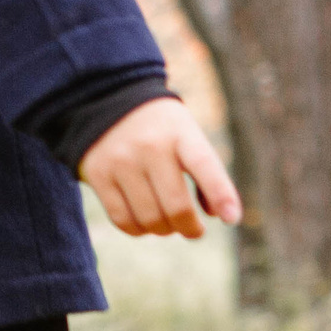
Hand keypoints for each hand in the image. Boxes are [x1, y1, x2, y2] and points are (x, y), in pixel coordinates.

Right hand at [79, 97, 241, 237]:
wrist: (107, 100)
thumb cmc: (162, 131)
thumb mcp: (188, 138)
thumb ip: (207, 174)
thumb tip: (215, 216)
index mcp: (180, 133)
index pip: (204, 165)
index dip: (220, 194)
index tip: (232, 219)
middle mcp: (150, 146)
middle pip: (176, 208)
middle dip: (190, 228)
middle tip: (194, 229)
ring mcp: (121, 161)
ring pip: (150, 220)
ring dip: (165, 230)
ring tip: (168, 223)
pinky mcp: (98, 174)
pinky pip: (123, 220)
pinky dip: (139, 230)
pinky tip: (145, 223)